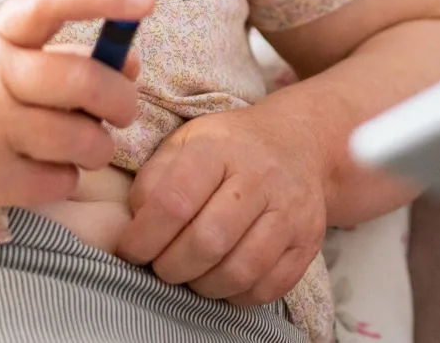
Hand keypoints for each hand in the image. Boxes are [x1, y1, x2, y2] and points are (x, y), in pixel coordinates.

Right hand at [0, 0, 153, 221]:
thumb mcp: (1, 56)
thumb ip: (66, 54)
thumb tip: (130, 63)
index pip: (48, 1)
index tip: (145, 0)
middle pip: (82, 79)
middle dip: (122, 100)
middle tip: (123, 109)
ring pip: (82, 139)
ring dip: (98, 146)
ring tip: (80, 143)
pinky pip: (61, 181)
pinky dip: (67, 178)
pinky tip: (44, 169)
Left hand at [114, 103, 326, 307]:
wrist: (299, 143)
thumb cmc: (229, 149)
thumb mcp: (185, 143)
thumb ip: (153, 178)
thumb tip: (136, 224)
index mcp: (220, 148)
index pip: (175, 202)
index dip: (143, 237)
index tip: (130, 250)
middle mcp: (261, 177)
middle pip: (208, 241)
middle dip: (171, 267)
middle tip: (160, 266)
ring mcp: (291, 211)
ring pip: (240, 271)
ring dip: (203, 286)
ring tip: (191, 275)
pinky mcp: (308, 241)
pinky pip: (268, 287)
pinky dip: (237, 295)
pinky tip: (223, 279)